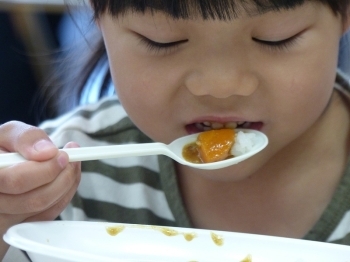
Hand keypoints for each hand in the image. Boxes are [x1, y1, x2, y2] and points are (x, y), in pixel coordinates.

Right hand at [0, 121, 80, 256]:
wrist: (3, 166)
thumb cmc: (4, 148)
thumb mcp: (10, 134)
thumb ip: (27, 138)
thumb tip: (48, 152)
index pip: (17, 181)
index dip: (46, 170)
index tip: (62, 156)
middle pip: (35, 200)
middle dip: (62, 178)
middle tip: (71, 160)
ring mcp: (3, 220)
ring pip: (44, 210)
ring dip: (66, 186)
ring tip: (69, 167)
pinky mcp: (16, 228)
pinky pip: (46, 218)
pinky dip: (61, 197)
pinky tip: (62, 181)